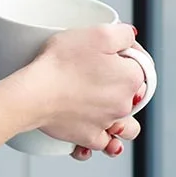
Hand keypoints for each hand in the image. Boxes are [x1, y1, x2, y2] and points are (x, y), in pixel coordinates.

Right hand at [26, 24, 145, 153]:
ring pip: (126, 125)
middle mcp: (125, 104)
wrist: (33, 94)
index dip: (126, 53)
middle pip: (134, 93)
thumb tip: (131, 37)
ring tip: (105, 109)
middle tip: (96, 71)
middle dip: (120, 83)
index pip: (142, 64)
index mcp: (131, 78)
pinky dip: (100, 139)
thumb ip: (123, 33)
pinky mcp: (88, 137)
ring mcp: (107, 123)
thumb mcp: (96, 33)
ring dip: (121, 120)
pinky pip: (102, 143)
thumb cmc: (60, 63)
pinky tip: (92, 129)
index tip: (106, 50)